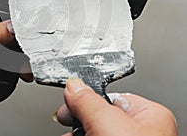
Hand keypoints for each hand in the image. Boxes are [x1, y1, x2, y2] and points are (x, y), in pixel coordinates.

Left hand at [0, 0, 32, 131]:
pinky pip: (9, 60)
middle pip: (12, 22)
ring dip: (12, 58)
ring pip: (13, 43)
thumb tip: (19, 29)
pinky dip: (8, 69)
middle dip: (16, 39)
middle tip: (14, 50)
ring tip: (0, 66)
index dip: (14, 9)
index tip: (22, 25)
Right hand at [56, 78, 176, 135]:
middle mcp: (141, 132)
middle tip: (65, 117)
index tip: (69, 97)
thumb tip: (73, 85)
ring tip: (67, 132)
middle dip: (78, 115)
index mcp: (150, 116)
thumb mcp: (107, 121)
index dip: (87, 96)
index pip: (111, 95)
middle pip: (99, 113)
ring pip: (93, 129)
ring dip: (76, 129)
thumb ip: (88, 100)